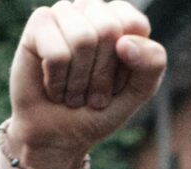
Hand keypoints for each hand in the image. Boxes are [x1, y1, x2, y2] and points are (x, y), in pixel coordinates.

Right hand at [8, 0, 164, 168]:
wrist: (58, 134)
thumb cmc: (98, 110)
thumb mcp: (137, 92)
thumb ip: (151, 65)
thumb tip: (124, 43)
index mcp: (122, 21)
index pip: (135, 24)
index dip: (128, 63)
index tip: (118, 82)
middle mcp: (93, 11)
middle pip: (108, 29)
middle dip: (102, 74)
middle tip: (93, 92)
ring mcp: (65, 14)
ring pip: (82, 38)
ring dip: (79, 80)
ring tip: (74, 92)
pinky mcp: (39, 23)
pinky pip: (56, 53)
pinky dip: (58, 81)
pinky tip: (53, 86)